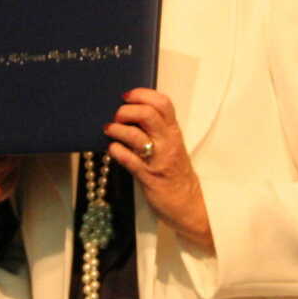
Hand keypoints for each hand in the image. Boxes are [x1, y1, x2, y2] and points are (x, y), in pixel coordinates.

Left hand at [105, 88, 212, 251]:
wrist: (188, 204)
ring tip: (109, 130)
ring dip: (117, 130)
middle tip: (117, 116)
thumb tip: (130, 112)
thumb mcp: (170, 145)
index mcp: (173, 132)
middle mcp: (168, 142)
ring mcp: (158, 160)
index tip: (126, 96)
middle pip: (147, 114)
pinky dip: (116, 151)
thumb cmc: (175, 172)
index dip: (142, 94)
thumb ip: (155, 129)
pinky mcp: (149, 177)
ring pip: (136, 135)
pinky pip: (129, 160)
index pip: (162, 103)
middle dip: (127, 111)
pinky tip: (112, 149)